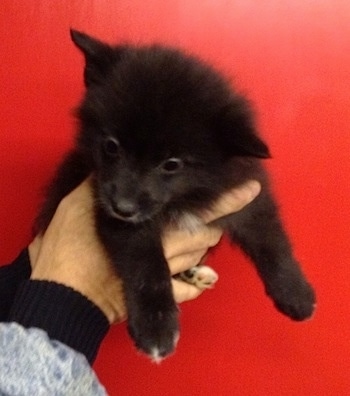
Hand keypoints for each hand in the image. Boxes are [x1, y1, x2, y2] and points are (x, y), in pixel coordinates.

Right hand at [29, 179, 259, 323]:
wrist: (65, 293)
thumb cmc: (73, 244)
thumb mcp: (80, 202)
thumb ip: (103, 184)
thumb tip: (110, 167)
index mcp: (160, 223)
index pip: (204, 208)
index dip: (230, 198)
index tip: (251, 188)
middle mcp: (174, 248)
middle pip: (208, 234)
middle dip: (212, 223)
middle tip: (207, 215)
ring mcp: (172, 273)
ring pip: (201, 258)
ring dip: (201, 246)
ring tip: (195, 238)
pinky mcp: (165, 294)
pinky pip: (190, 287)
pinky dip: (195, 281)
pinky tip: (193, 276)